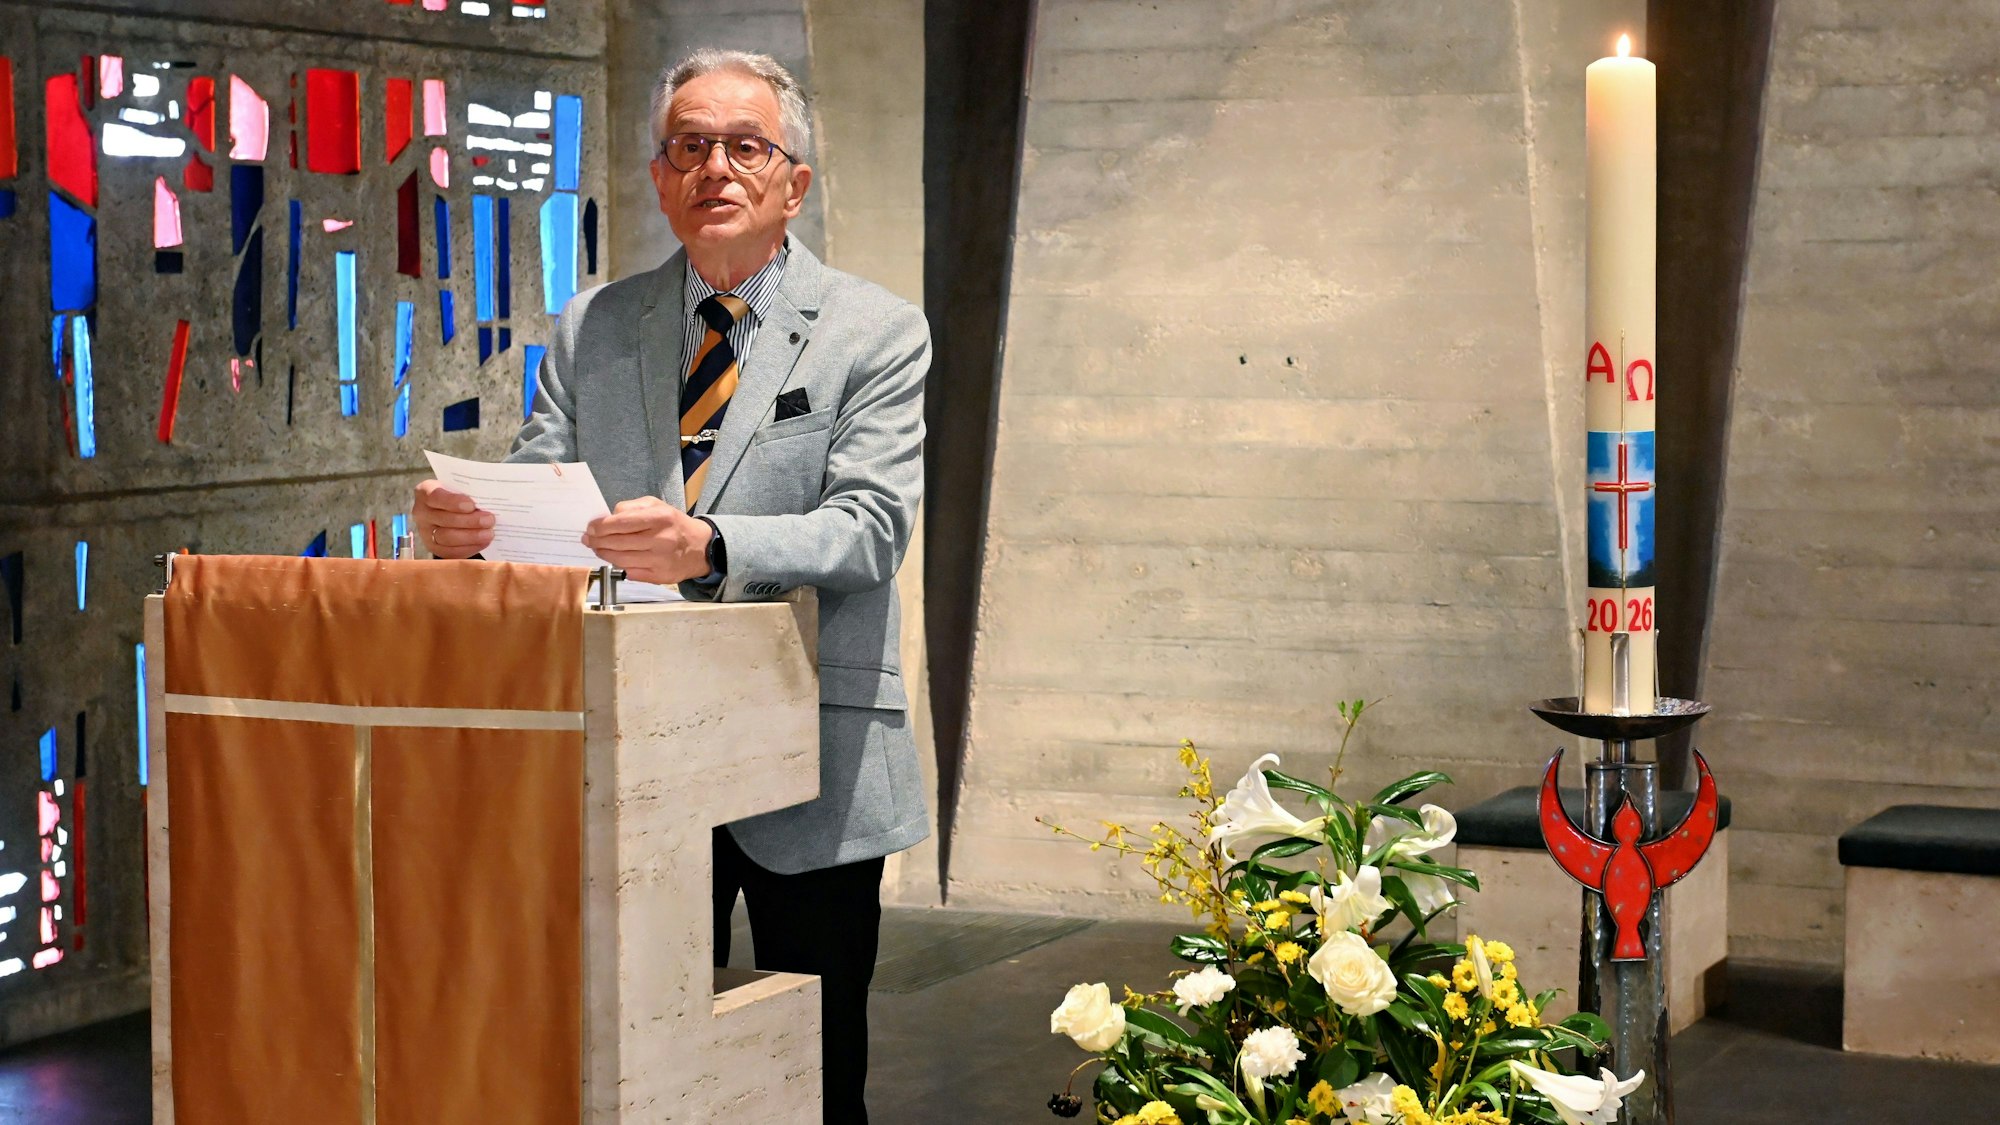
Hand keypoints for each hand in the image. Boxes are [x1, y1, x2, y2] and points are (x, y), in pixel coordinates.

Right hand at [413, 479, 494, 558]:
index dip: (453, 502)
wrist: (451, 509)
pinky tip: (483, 542)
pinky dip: (469, 548)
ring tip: (489, 533)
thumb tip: (488, 499)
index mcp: (425, 492)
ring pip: (447, 537)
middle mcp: (421, 512)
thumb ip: (470, 491)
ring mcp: (425, 532)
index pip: (435, 496)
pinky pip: (450, 551)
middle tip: (489, 520)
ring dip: (471, 537)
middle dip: (469, 521)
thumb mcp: (460, 486)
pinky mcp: (433, 547)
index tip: (471, 505)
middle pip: (444, 520)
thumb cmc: (459, 494)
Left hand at [581, 497, 713, 584]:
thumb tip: (607, 518)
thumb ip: (631, 507)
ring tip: (598, 549)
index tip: (590, 528)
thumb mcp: (656, 505)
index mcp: (659, 518)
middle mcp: (660, 540)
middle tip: (588, 539)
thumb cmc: (674, 524)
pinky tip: (615, 559)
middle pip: (617, 542)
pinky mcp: (659, 576)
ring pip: (620, 559)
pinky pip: (630, 572)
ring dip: (604, 554)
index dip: (600, 526)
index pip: (620, 523)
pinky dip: (619, 565)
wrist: (700, 548)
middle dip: (597, 541)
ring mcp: (659, 560)